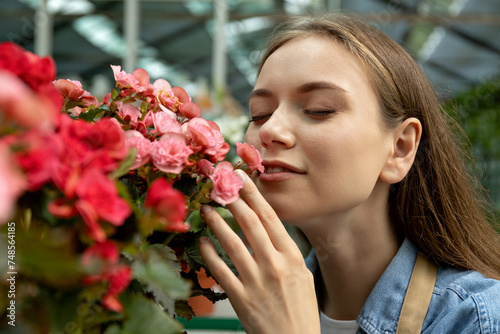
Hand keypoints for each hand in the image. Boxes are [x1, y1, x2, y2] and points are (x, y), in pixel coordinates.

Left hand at [199, 170, 319, 333]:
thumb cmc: (300, 309)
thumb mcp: (302, 275)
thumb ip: (285, 250)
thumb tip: (268, 227)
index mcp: (292, 257)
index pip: (270, 217)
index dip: (253, 195)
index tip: (242, 178)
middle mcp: (275, 266)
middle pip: (250, 223)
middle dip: (233, 200)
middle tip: (218, 185)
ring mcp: (257, 283)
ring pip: (232, 244)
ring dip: (216, 223)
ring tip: (206, 209)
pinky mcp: (241, 299)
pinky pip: (220, 271)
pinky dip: (209, 254)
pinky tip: (202, 241)